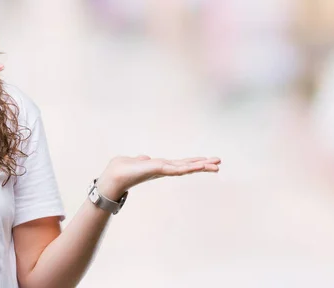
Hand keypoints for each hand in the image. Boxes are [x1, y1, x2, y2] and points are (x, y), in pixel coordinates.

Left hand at [96, 155, 220, 199]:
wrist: (114, 176)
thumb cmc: (122, 169)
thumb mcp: (135, 161)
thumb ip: (142, 160)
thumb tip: (143, 158)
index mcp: (160, 166)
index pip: (180, 164)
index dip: (194, 162)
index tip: (207, 161)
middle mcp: (164, 169)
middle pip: (187, 166)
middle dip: (203, 165)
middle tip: (219, 163)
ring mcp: (162, 170)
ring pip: (185, 168)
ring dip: (200, 166)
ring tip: (216, 165)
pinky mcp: (158, 170)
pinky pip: (176, 169)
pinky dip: (188, 167)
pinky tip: (198, 165)